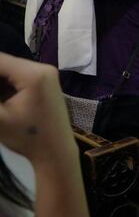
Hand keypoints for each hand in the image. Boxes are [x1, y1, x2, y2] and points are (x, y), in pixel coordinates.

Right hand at [0, 54, 75, 168]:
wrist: (56, 152)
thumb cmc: (27, 137)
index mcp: (33, 73)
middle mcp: (43, 68)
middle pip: (2, 64)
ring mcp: (46, 74)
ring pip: (8, 71)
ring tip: (1, 106)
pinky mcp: (44, 82)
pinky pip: (17, 77)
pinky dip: (4, 86)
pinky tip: (2, 101)